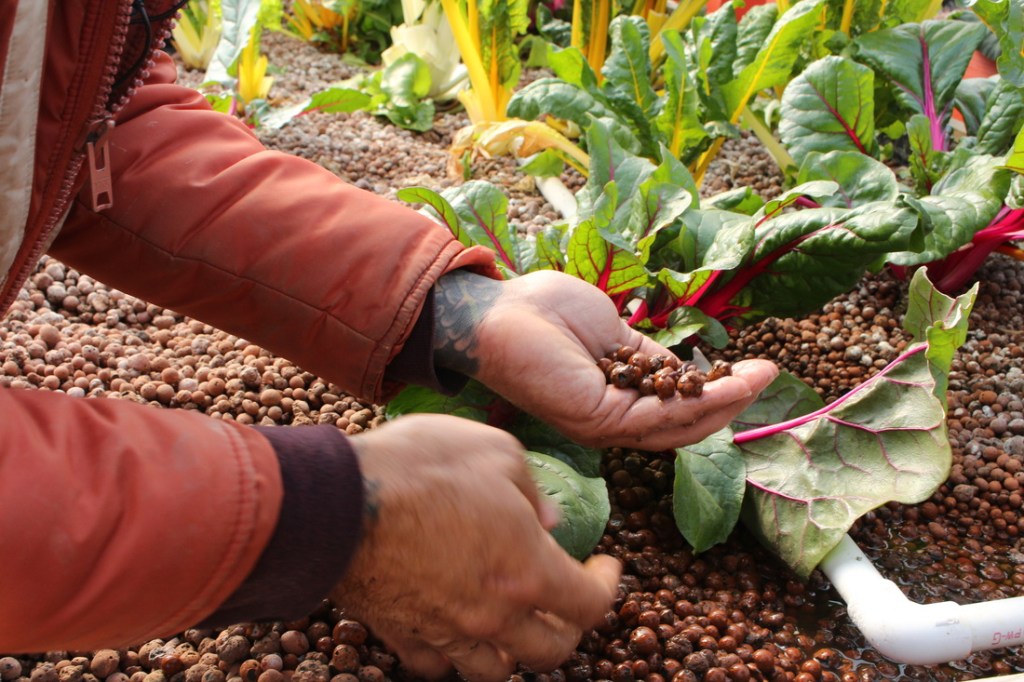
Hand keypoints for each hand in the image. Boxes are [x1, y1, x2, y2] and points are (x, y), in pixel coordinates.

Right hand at [332, 415, 620, 681]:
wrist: (336, 501)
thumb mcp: (494, 451)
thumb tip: (547, 520)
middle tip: (563, 596)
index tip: (606, 565)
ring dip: (512, 649)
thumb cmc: (420, 467)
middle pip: (551, 651)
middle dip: (567, 626)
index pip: (589, 605)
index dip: (607, 586)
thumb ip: (531, 489)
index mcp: (528, 569)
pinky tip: (452, 628)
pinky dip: (451, 654)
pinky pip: (436, 665)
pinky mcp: (401, 634)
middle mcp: (493, 614)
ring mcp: (445, 631)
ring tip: (510, 620)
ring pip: (495, 671)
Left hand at [432, 270, 778, 450]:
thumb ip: (650, 356)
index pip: (673, 409)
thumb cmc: (544, 314)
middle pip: (683, 426)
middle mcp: (611, 419)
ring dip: (725, 403)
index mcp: (614, 399)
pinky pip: (662, 415)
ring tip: (759, 377)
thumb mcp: (614, 334)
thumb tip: (687, 369)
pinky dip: (701, 401)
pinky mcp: (598, 417)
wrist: (498, 310)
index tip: (749, 372)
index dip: (714, 395)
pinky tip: (730, 382)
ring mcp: (604, 423)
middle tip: (764, 375)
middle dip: (729, 402)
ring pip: (679, 426)